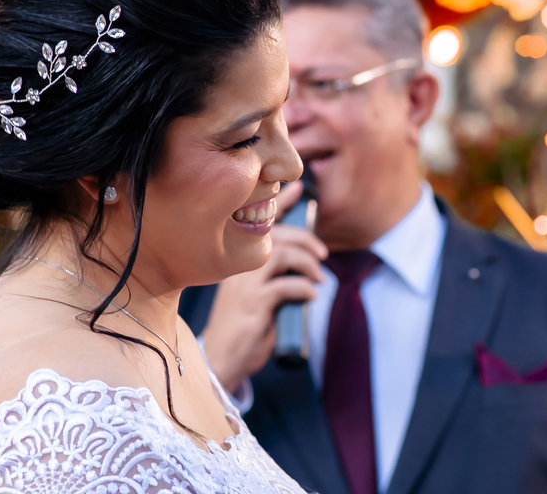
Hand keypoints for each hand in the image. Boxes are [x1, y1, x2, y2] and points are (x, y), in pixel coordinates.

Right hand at [201, 186, 326, 392]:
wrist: (223, 358)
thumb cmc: (244, 324)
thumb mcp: (258, 293)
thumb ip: (276, 275)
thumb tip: (308, 263)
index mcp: (236, 260)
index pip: (258, 223)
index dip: (280, 203)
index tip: (298, 189)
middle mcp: (237, 267)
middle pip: (275, 236)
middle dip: (304, 238)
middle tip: (323, 253)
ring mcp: (244, 286)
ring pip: (281, 255)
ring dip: (307, 261)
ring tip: (318, 276)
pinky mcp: (253, 306)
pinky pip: (284, 287)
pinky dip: (302, 288)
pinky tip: (310, 294)